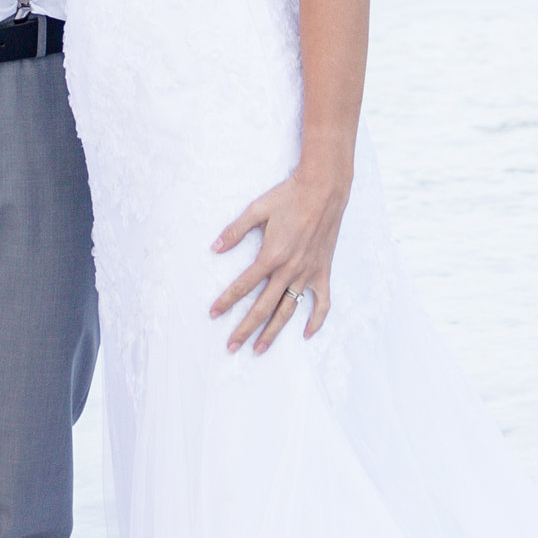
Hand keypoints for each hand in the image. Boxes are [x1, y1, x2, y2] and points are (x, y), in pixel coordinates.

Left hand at [210, 155, 350, 350]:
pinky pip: (321, 302)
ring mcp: (308, 273)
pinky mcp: (323, 271)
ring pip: (288, 310)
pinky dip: (316, 320)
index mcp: (271, 256)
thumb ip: (235, 231)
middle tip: (231, 346)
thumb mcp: (257, 209)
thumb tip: (215, 248)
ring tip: (259, 348)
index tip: (213, 314)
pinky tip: (307, 333)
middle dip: (245, 328)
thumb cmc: (289, 196)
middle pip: (263, 307)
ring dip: (273, 332)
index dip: (226, 301)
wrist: (324, 189)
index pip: (243, 286)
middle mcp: (289, 270)